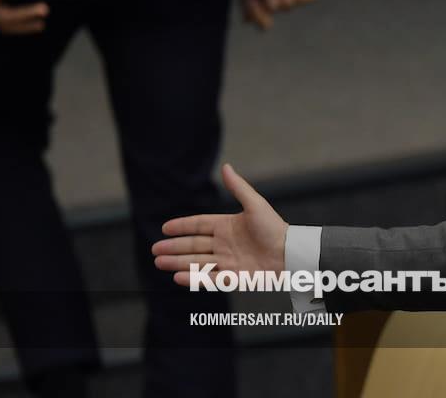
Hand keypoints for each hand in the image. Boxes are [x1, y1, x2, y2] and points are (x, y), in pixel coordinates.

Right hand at [152, 164, 288, 286]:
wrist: (290, 253)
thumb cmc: (275, 228)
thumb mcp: (255, 205)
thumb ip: (238, 188)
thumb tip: (226, 167)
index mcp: (227, 226)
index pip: (199, 225)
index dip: (182, 226)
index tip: (165, 228)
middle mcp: (224, 244)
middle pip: (193, 246)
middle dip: (173, 248)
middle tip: (155, 250)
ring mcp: (228, 262)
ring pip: (197, 262)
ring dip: (178, 263)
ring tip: (160, 262)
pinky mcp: (233, 278)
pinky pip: (210, 278)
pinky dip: (194, 278)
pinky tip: (178, 277)